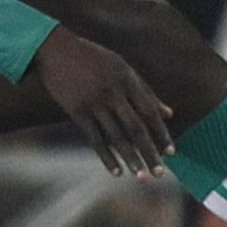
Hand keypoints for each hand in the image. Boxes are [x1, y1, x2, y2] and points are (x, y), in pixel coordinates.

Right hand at [31, 26, 174, 178]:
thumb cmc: (94, 59)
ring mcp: (93, 102)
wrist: (55, 50)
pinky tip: (117, 172)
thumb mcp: (123, 69)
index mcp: (127, 78)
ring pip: (116, 136)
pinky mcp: (76, 111)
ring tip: (141, 177)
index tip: (171, 153)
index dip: (161, 133)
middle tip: (159, 174)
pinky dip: (106, 157)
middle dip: (149, 152)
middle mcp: (112, 91)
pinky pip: (95, 139)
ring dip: (130, 159)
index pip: (149, 111)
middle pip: (135, 128)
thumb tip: (170, 114)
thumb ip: (146, 92)